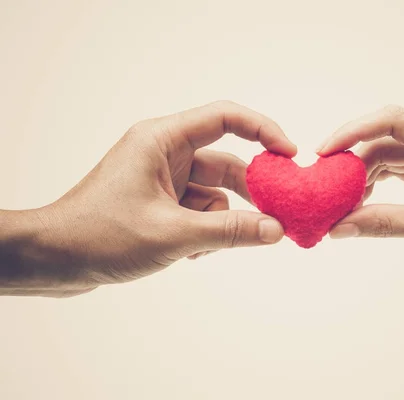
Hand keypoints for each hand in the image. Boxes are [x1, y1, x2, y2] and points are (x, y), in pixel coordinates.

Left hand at [6, 101, 295, 295]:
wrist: (53, 260)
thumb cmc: (101, 235)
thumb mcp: (174, 234)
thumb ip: (230, 231)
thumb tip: (276, 230)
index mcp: (162, 140)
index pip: (224, 117)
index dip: (263, 130)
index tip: (290, 154)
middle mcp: (164, 153)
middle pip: (225, 162)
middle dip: (249, 191)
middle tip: (278, 214)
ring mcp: (162, 178)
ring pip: (214, 193)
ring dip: (221, 221)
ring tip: (206, 248)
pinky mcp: (160, 201)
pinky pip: (199, 210)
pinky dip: (204, 231)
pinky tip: (189, 254)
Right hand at [319, 105, 403, 267]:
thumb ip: (387, 224)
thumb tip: (341, 228)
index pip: (393, 121)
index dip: (354, 130)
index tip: (325, 152)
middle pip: (386, 140)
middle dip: (354, 160)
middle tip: (326, 185)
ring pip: (391, 157)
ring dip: (365, 176)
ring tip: (341, 200)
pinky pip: (401, 173)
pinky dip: (380, 186)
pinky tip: (363, 202)